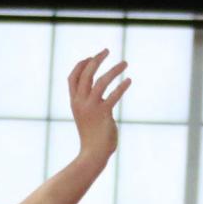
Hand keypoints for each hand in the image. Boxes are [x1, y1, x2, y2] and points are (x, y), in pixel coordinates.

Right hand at [68, 49, 129, 164]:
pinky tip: (129, 80)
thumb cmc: (91, 135)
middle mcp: (80, 102)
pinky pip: (114, 95)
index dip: (81, 64)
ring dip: (114, 70)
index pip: (73, 77)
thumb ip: (89, 101)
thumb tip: (99, 87)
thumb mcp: (85, 115)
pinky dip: (122, 86)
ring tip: (125, 63)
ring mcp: (91, 108)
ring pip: (101, 81)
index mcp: (74, 102)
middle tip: (107, 50)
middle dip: (96, 60)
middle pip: (86, 74)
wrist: (93, 153)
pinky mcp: (103, 114)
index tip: (92, 56)